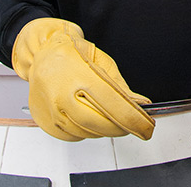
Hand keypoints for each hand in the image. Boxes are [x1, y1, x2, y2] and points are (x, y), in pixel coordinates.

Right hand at [11, 18, 153, 140]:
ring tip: (109, 116)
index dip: (134, 121)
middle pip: (100, 125)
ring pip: (87, 133)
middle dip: (121, 128)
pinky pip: (73, 137)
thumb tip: (141, 104)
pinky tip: (89, 118)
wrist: (44, 54)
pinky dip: (87, 132)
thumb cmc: (73, 54)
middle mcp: (62, 96)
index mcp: (80, 78)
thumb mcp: (103, 62)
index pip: (114, 106)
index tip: (146, 128)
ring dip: (104, 130)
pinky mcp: (46, 122)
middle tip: (132, 125)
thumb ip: (122, 87)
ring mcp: (52, 111)